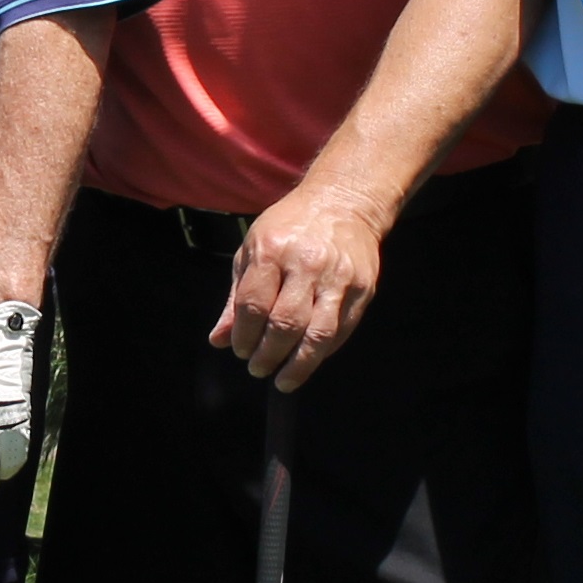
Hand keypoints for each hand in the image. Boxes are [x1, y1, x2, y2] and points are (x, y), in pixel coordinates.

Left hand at [212, 188, 385, 391]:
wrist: (343, 202)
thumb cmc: (290, 228)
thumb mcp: (252, 251)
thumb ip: (236, 299)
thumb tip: (219, 340)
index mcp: (272, 252)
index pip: (253, 306)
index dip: (244, 336)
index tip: (239, 350)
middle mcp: (306, 265)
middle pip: (285, 324)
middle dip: (268, 355)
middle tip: (258, 368)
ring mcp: (338, 278)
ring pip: (318, 334)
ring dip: (298, 365)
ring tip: (284, 379)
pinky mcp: (362, 289)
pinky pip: (341, 331)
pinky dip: (322, 352)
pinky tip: (308, 360)